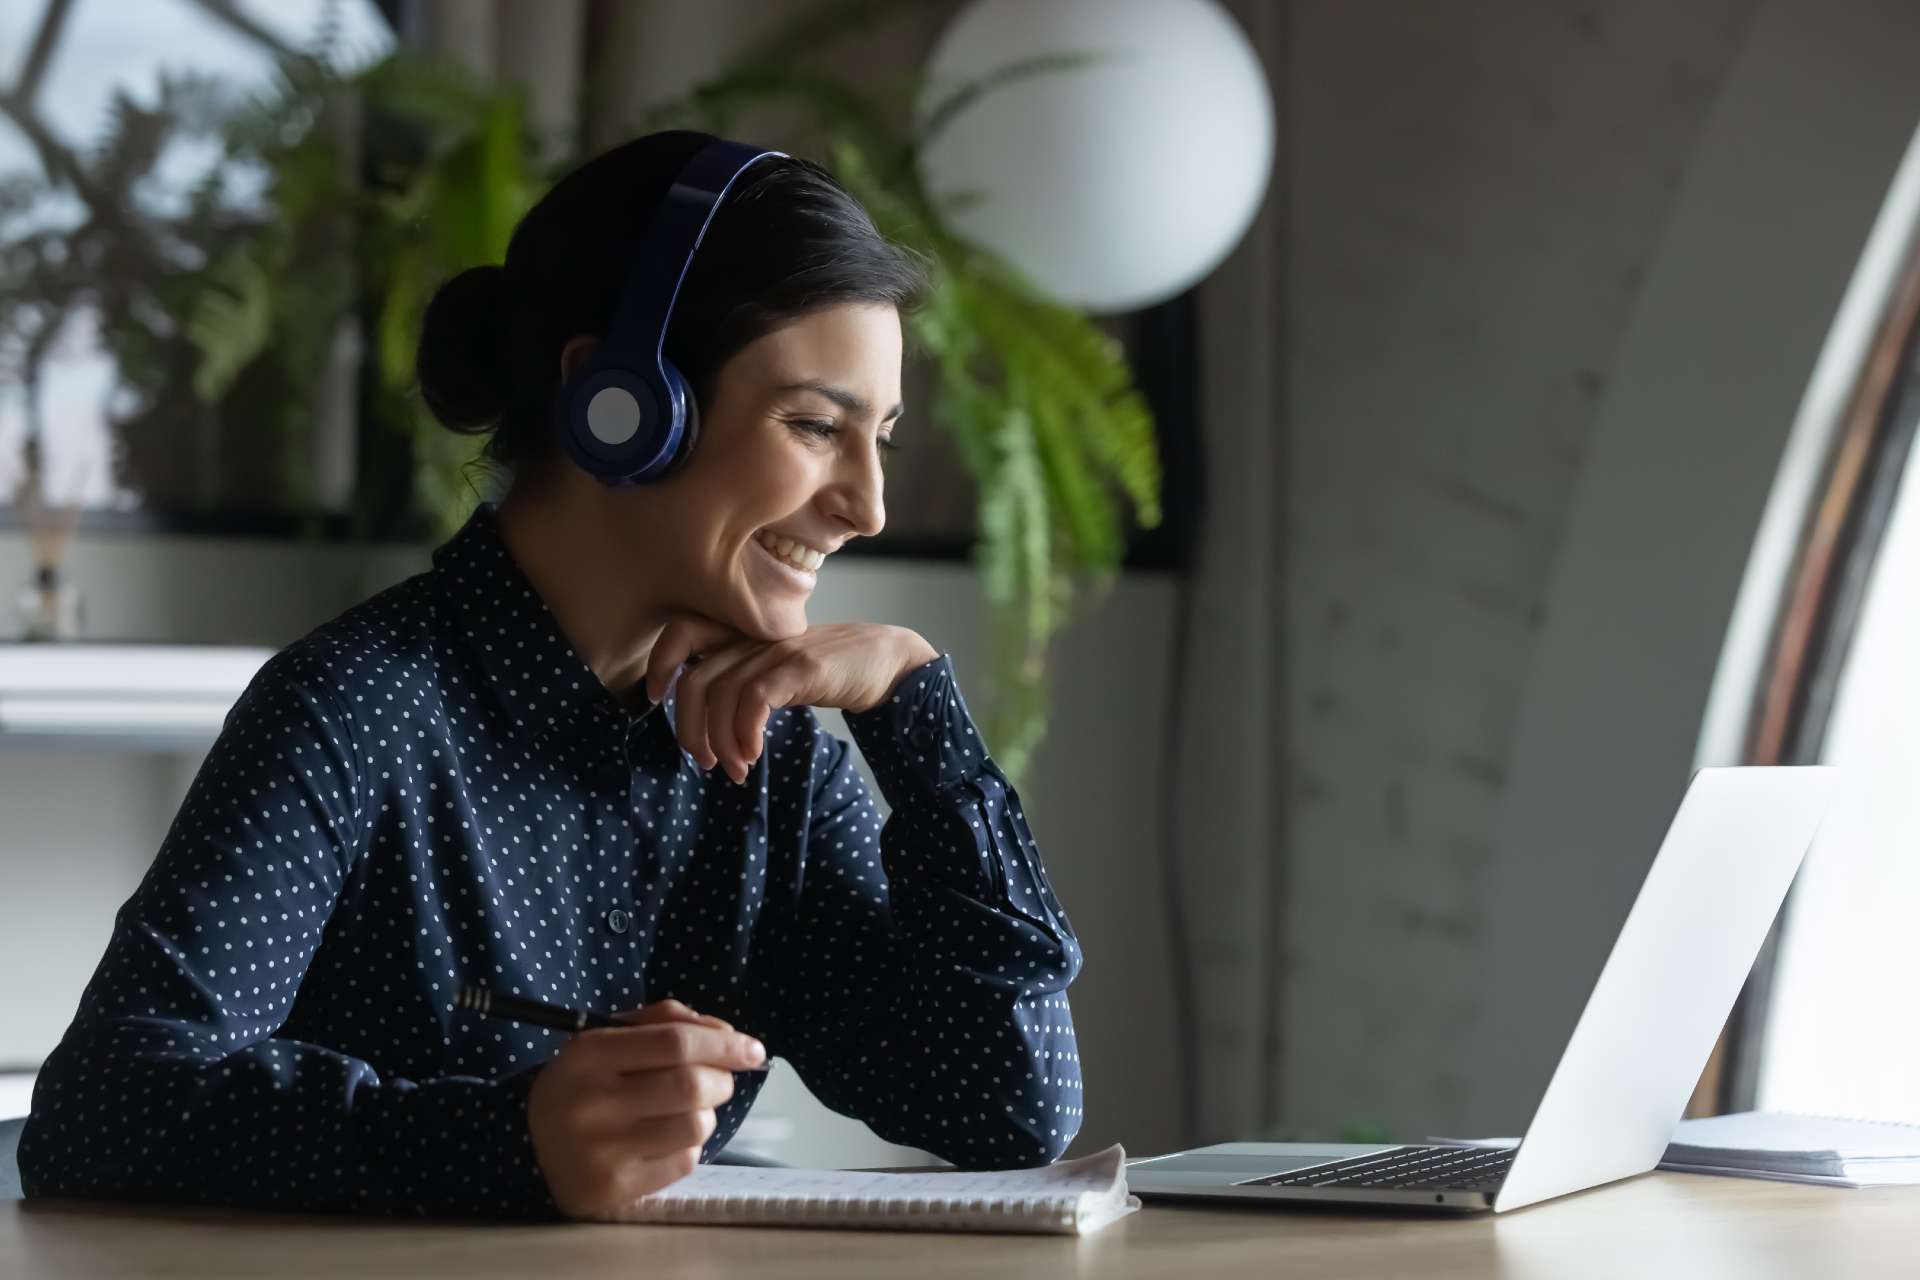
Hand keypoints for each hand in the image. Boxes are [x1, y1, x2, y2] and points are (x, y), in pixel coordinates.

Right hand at [526, 998, 767, 1217]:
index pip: (675, 1042)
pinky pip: (684, 1162)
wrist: (531, 1146)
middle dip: (722, 1080)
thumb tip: (730, 1037)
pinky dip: (688, 1147)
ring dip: (706, 1115)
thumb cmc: (586, 1083)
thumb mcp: (610, 1038)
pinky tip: (664, 1140)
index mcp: (589, 1054)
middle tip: (718, 1081)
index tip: (753, 1050)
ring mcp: (601, 1150)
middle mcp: (592, 1103)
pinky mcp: (614, 1190)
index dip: (724, 1044)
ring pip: (695, 1126)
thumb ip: (668, 1023)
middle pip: (691, 1085)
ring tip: (686, 1111)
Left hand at [644, 618, 939, 784]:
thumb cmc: (830, 672)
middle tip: (704, 762)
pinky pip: (754, 699)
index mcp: (745, 634)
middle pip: (696, 680)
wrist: (888, 662)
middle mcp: (755, 637)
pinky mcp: (802, 666)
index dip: (660, 663)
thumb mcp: (778, 671)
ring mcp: (778, 650)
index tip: (656, 700)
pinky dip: (745, 733)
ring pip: (722, 694)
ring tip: (735, 770)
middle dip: (690, 729)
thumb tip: (708, 725)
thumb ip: (744, 682)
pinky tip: (754, 754)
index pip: (684, 632)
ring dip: (720, 742)